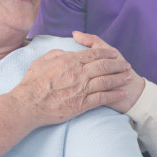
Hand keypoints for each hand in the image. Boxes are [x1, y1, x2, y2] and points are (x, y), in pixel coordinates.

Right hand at [9, 31, 134, 125]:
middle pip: (104, 66)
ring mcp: (81, 89)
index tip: (114, 53)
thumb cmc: (32, 83)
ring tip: (128, 77)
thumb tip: (68, 52)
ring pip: (106, 81)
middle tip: (126, 64)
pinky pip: (101, 98)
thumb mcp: (42, 61)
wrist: (28, 104)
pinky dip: (113, 95)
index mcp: (69, 61)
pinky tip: (121, 93)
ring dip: (119, 78)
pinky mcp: (81, 104)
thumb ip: (57, 54)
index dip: (106, 53)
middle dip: (117, 64)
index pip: (93, 54)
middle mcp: (78, 73)